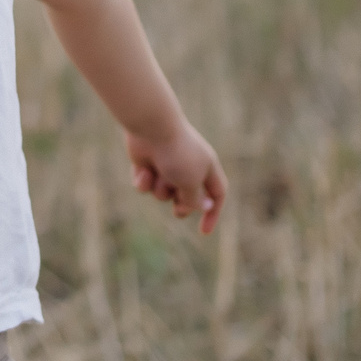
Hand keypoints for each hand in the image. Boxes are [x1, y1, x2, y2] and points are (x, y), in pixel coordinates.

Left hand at [127, 119, 227, 233]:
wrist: (151, 128)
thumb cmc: (176, 154)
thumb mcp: (191, 182)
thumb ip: (195, 199)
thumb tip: (202, 208)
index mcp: (207, 167)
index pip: (217, 194)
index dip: (213, 213)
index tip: (203, 232)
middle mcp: (188, 166)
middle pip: (188, 198)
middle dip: (182, 207)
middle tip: (177, 210)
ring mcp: (167, 165)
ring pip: (163, 193)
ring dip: (160, 190)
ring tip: (159, 175)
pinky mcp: (147, 164)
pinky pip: (146, 185)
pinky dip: (144, 181)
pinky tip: (143, 170)